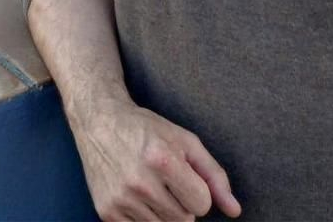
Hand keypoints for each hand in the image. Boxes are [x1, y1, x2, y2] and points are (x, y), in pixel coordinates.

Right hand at [71, 95, 241, 220]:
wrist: (98, 121)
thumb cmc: (146, 129)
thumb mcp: (185, 141)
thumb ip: (214, 176)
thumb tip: (235, 211)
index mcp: (162, 160)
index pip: (202, 204)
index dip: (197, 191)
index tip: (184, 176)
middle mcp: (140, 182)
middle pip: (184, 220)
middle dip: (181, 203)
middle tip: (165, 180)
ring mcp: (121, 199)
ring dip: (163, 212)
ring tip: (150, 186)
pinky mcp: (107, 212)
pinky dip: (143, 217)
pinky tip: (135, 194)